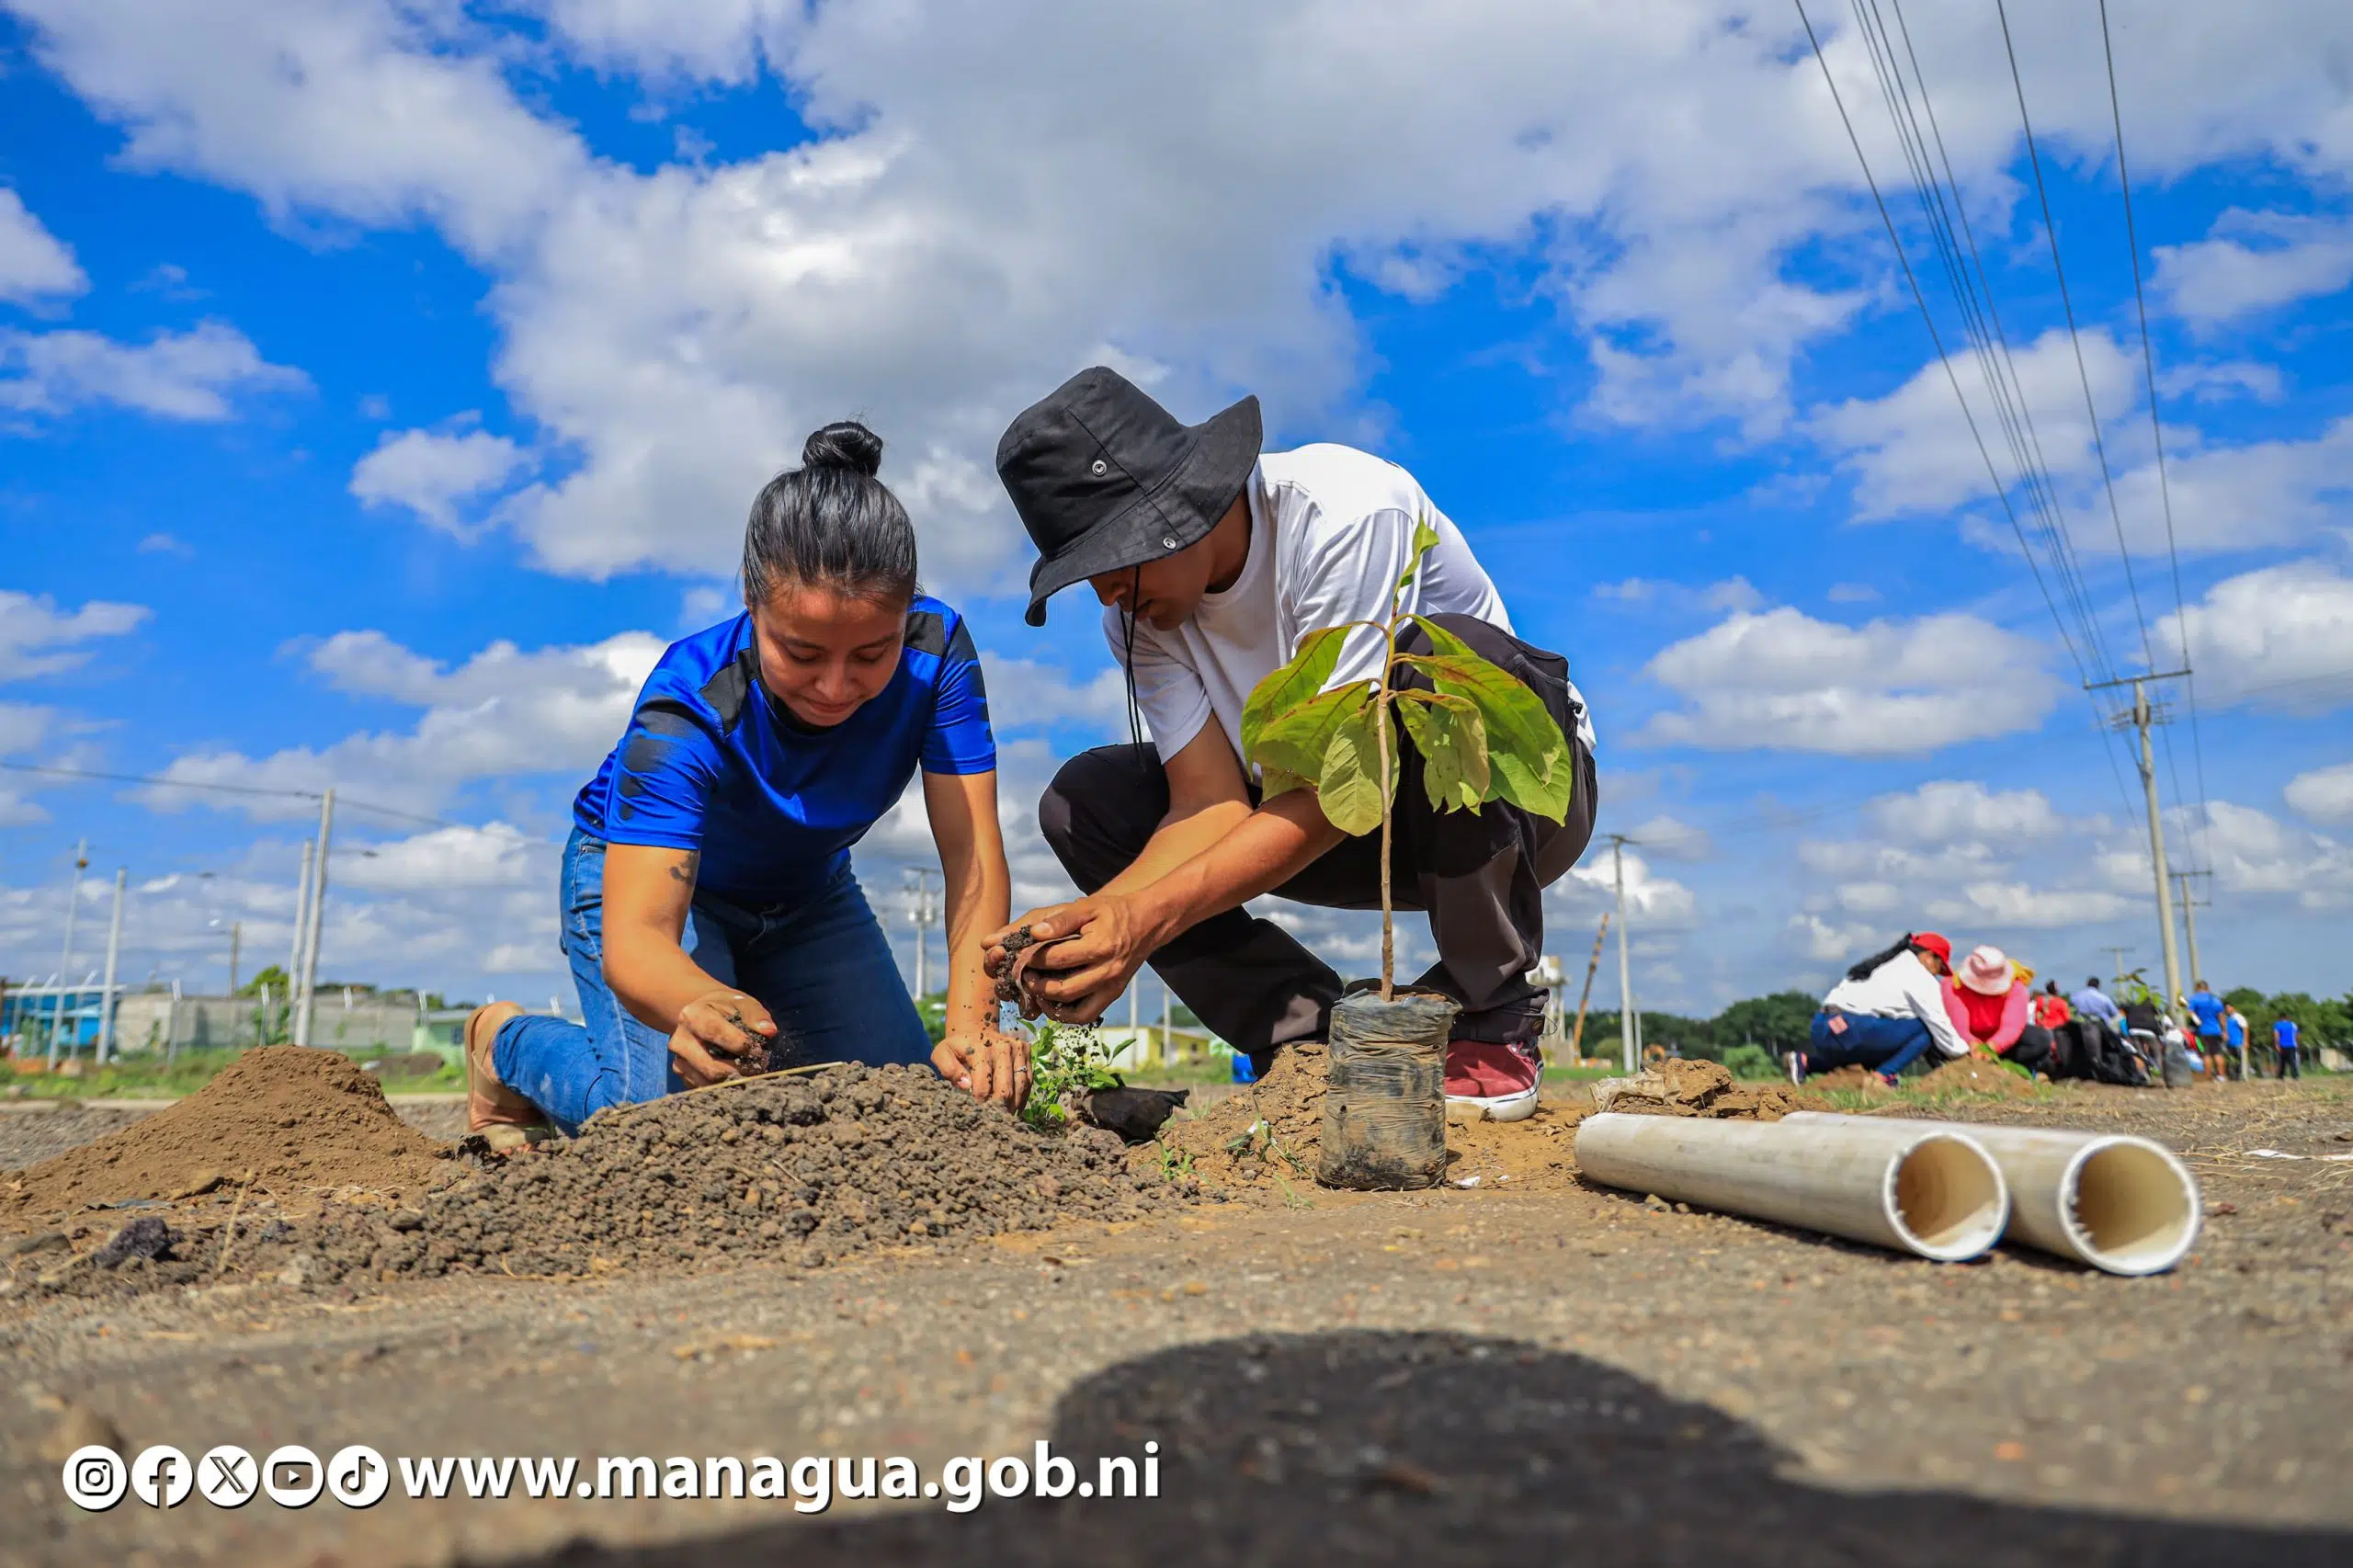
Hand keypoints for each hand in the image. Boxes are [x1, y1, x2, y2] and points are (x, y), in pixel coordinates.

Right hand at [669, 988, 778, 1086]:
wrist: (704, 1017)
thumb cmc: (726, 1009)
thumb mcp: (741, 1002)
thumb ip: (755, 1015)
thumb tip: (769, 1031)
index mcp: (691, 1016)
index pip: (715, 1032)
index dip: (739, 1044)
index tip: (758, 1050)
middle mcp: (679, 1040)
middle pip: (711, 1066)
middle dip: (740, 1070)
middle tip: (759, 1065)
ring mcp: (679, 1061)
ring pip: (709, 1083)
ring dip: (735, 1080)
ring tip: (751, 1070)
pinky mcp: (684, 1077)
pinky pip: (707, 1089)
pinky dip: (726, 1086)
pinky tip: (737, 1075)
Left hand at [934, 1028, 1032, 1108]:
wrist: (975, 1030)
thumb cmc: (957, 1048)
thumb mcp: (943, 1054)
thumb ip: (948, 1069)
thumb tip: (966, 1086)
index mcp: (981, 1049)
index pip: (983, 1087)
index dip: (980, 1105)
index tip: (977, 1114)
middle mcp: (1003, 1046)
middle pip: (1005, 1089)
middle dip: (998, 1109)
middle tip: (992, 1120)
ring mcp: (1017, 1048)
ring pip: (1020, 1087)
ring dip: (1013, 1106)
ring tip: (1004, 1117)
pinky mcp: (1026, 1051)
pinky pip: (1028, 1080)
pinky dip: (1023, 1097)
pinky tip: (1014, 1108)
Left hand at [989, 894, 1165, 1024]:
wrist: (1147, 922)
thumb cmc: (1112, 912)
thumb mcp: (1086, 906)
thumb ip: (1059, 919)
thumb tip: (1032, 933)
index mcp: (1100, 946)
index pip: (1056, 958)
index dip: (1032, 959)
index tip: (1018, 955)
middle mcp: (1108, 971)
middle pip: (1062, 989)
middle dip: (1036, 984)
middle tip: (1022, 975)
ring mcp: (1112, 987)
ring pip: (1073, 1010)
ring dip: (1048, 1003)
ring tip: (1034, 988)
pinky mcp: (1113, 995)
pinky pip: (1086, 1015)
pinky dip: (1065, 1014)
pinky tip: (1052, 1000)